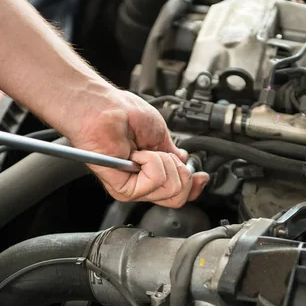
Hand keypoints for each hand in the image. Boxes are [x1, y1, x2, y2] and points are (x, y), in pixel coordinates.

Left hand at [65, 86, 209, 207]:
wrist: (104, 108)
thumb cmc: (124, 113)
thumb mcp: (161, 135)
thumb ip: (174, 156)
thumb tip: (186, 162)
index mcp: (152, 173)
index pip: (180, 193)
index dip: (194, 187)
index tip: (201, 176)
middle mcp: (143, 184)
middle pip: (179, 197)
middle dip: (180, 171)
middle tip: (161, 154)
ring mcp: (134, 189)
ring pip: (171, 189)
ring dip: (163, 161)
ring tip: (143, 150)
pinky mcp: (124, 189)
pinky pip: (155, 181)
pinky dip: (152, 161)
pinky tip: (136, 154)